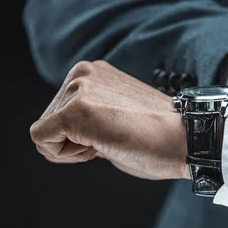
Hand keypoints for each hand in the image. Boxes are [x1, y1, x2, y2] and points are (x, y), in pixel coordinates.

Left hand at [30, 61, 188, 179]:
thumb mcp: (117, 115)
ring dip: (73, 148)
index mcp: (94, 73)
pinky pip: (41, 139)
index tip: (114, 134)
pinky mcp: (76, 110)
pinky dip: (64, 155)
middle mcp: (83, 73)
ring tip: (113, 139)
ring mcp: (80, 88)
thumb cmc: (159, 138)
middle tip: (115, 139)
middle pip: (49, 120)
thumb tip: (68, 133)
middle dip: (74, 141)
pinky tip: (99, 147)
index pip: (60, 112)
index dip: (81, 136)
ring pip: (44, 131)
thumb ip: (91, 116)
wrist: (186, 140)